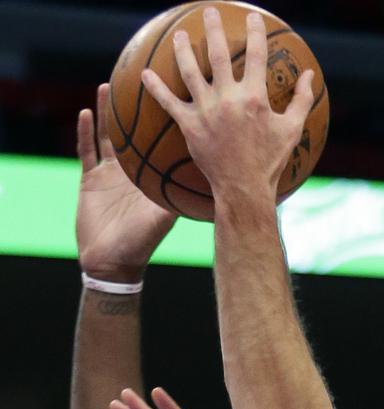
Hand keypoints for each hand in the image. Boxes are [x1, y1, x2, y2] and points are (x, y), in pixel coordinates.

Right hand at [76, 84, 176, 281]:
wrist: (110, 261)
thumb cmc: (142, 244)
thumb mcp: (163, 219)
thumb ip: (179, 202)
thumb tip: (207, 189)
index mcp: (154, 178)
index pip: (163, 145)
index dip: (171, 125)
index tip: (182, 99)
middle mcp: (135, 171)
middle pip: (137, 133)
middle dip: (141, 108)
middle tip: (146, 80)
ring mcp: (111, 174)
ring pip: (109, 135)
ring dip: (108, 111)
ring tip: (110, 85)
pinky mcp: (89, 178)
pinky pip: (85, 151)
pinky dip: (84, 132)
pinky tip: (85, 112)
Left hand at [141, 8, 313, 200]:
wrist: (243, 187)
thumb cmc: (270, 160)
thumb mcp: (292, 129)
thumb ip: (301, 100)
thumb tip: (310, 76)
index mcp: (254, 97)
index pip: (256, 56)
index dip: (255, 33)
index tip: (252, 17)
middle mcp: (228, 98)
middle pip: (219, 55)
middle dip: (214, 30)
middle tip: (208, 12)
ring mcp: (206, 110)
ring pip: (190, 72)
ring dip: (183, 50)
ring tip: (180, 35)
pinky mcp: (189, 125)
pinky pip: (168, 103)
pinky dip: (156, 88)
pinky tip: (145, 73)